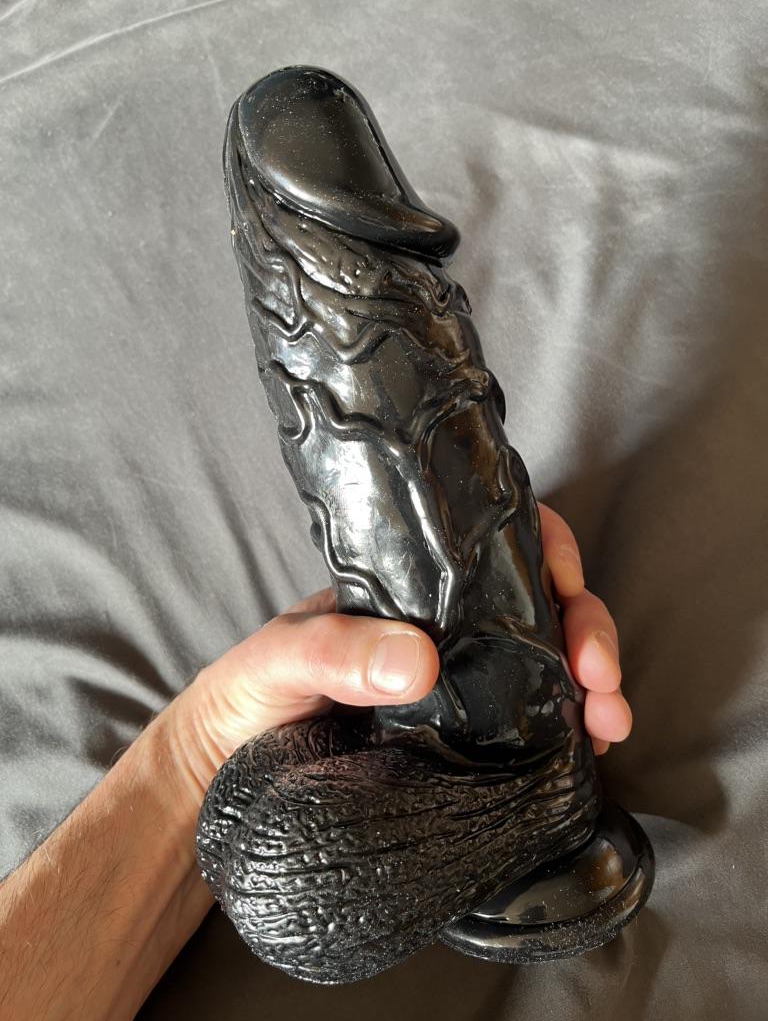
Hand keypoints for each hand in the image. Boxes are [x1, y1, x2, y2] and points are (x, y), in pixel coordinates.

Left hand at [175, 502, 630, 798]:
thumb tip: (418, 660)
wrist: (228, 767)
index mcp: (409, 586)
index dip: (547, 549)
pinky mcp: (465, 740)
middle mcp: (446, 627)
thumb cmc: (250, 693)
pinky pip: (532, 724)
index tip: (566, 583)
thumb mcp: (279, 657)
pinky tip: (591, 752)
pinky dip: (573, 731)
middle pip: (541, 604)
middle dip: (589, 629)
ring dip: (595, 684)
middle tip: (598, 675)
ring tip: (609, 722)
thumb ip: (335, 650)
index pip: (492, 543)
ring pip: (550, 664)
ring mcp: (461, 682)